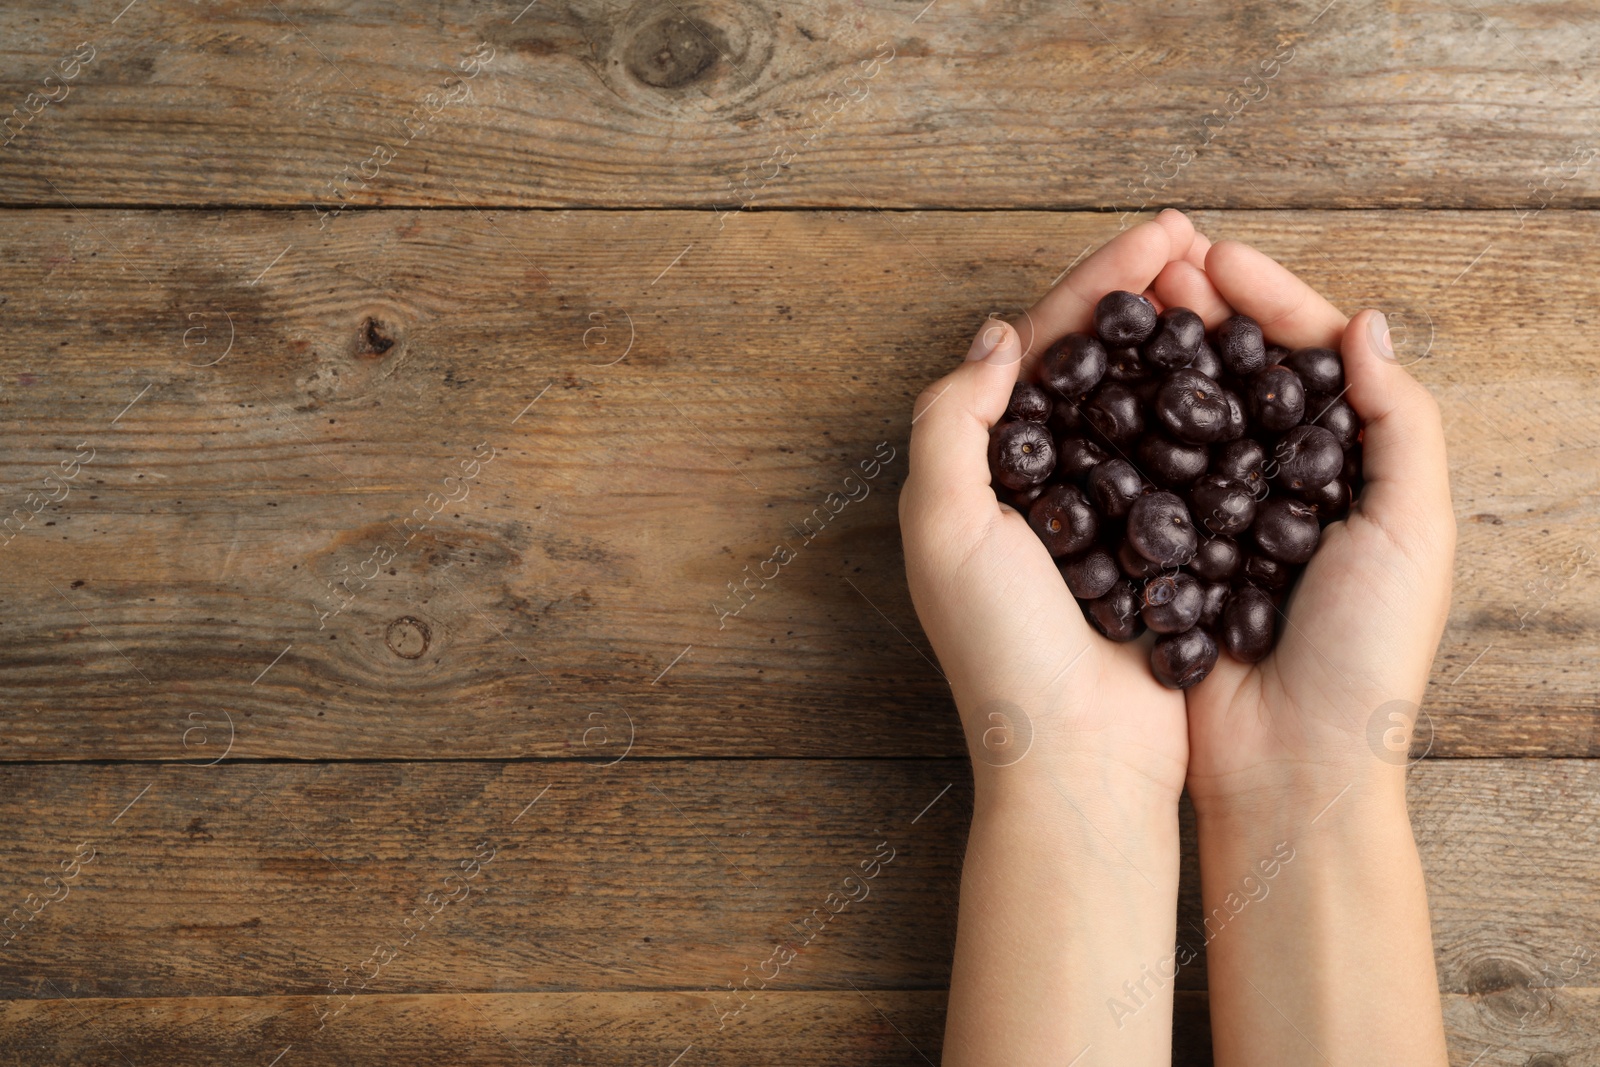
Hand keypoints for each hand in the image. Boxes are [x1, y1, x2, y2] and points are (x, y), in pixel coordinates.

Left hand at [900, 211, 1204, 802]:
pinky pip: (1185, 463)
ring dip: (1179, 341)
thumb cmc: (1001, 648)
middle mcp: (1042, 482)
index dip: (1097, 284)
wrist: (1077, 758)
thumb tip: (1000, 333)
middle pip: (1097, 364)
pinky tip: (1246, 378)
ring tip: (1226, 288)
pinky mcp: (1157, 551)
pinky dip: (1208, 413)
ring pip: (1144, 402)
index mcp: (986, 467)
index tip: (1161, 233)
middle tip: (1198, 238)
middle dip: (1143, 295)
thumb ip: (952, 421)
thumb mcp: (944, 525)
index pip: (1041, 348)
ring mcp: (1104, 514)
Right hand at [1150, 233, 1454, 810]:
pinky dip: (1116, 430)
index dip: (1266, 298)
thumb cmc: (1367, 654)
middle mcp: (1277, 484)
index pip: (1309, 356)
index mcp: (1349, 469)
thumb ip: (1401, 423)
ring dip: (1152, 357)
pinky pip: (1138, 478)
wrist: (1289, 766)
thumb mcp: (1414, 531)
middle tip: (1154, 265)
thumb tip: (1366, 322)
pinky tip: (1089, 392)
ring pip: (1180, 414)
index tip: (1213, 255)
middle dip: (1197, 312)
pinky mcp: (1164, 555)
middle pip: (1236, 373)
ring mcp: (1214, 518)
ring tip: (1119, 310)